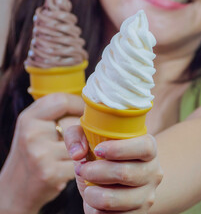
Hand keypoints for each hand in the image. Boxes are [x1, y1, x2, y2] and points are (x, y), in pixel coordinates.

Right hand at [0, 93, 83, 212]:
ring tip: (78, 156)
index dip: (79, 105)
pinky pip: (82, 163)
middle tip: (83, 140)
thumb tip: (94, 105)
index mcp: (29, 118)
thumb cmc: (35, 154)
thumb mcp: (37, 128)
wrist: (15, 190)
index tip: (86, 112)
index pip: (62, 100)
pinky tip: (76, 169)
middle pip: (75, 123)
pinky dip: (84, 167)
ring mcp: (40, 154)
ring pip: (82, 144)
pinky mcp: (51, 173)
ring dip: (86, 151)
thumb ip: (58, 115)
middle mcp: (32, 134)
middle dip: (84, 133)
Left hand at [64, 127, 162, 212]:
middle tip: (84, 170)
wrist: (114, 186)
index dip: (120, 149)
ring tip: (89, 188)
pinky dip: (96, 210)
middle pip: (126, 173)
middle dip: (96, 172)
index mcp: (149, 149)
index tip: (98, 150)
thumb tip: (78, 153)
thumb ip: (77, 135)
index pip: (145, 147)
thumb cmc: (103, 160)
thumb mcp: (90, 142)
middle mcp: (153, 172)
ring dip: (92, 194)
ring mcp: (147, 196)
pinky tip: (96, 203)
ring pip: (115, 199)